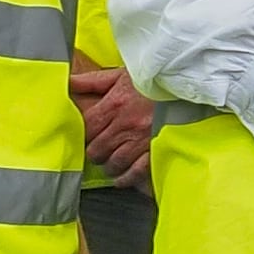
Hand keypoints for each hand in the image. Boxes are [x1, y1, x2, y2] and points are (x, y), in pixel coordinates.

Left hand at [68, 62, 154, 186]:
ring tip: (110, 162)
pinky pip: (137, 171)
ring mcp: (141, 139)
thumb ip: (92, 81)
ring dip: (109, 165)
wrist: (184, 84)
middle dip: (95, 152)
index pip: (87, 128)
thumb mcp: (121, 75)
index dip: (83, 135)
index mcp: (115, 104)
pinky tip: (121, 179)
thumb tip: (68, 83)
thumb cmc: (152, 80)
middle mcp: (125, 124)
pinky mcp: (156, 149)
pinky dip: (126, 178)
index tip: (86, 136)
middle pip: (97, 149)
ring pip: (114, 162)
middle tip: (97, 151)